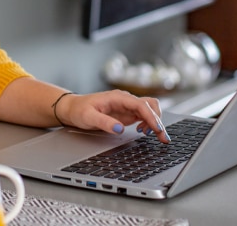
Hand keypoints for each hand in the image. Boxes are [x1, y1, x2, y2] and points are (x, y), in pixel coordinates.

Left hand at [54, 90, 169, 142]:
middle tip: (162, 138)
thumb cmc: (79, 110)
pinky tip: (143, 132)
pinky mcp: (127, 113)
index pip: (140, 104)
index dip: (151, 116)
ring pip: (149, 110)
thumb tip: (120, 129)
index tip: (157, 129)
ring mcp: (127, 106)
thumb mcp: (88, 117)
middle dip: (158, 120)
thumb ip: (104, 122)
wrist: (73, 108)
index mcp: (117, 97)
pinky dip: (149, 123)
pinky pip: (144, 115)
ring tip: (153, 135)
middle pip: (150, 105)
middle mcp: (125, 100)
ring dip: (155, 121)